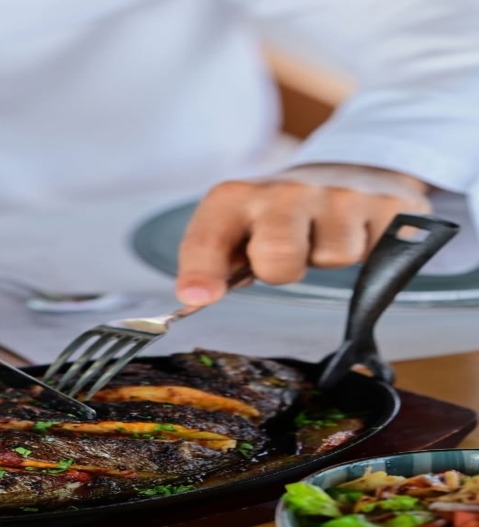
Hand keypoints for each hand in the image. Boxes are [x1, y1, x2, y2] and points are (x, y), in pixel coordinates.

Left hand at [175, 163, 431, 305]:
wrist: (345, 172)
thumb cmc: (277, 214)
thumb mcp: (235, 228)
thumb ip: (213, 262)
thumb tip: (196, 296)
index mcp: (235, 197)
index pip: (209, 238)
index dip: (201, 270)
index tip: (198, 295)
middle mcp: (285, 190)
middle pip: (278, 254)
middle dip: (280, 271)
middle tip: (284, 258)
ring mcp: (339, 194)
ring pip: (333, 257)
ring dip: (325, 259)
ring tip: (320, 238)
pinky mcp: (387, 204)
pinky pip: (376, 252)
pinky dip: (366, 252)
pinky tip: (356, 234)